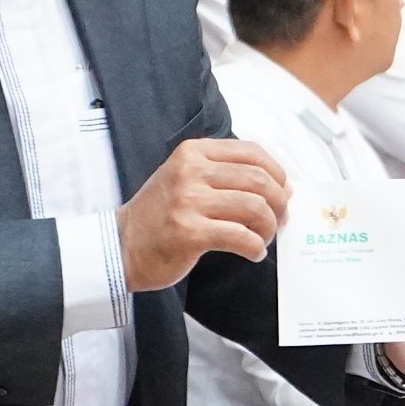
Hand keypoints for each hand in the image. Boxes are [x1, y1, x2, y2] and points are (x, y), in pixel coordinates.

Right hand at [116, 137, 287, 291]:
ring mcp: (189, 201)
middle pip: (259, 180)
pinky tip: (253, 253)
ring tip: (264, 238)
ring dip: (270, 228)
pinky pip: (242, 237)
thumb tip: (281, 186)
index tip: (284, 192)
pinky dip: (256, 248)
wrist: (121, 246)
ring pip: (255, 208)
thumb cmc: (160, 215)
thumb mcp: (186, 177)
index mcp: (194, 152)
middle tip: (280, 221)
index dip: (278, 173)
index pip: (252, 152)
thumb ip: (226, 174)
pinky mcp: (190, 233)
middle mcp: (191, 171)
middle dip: (279, 204)